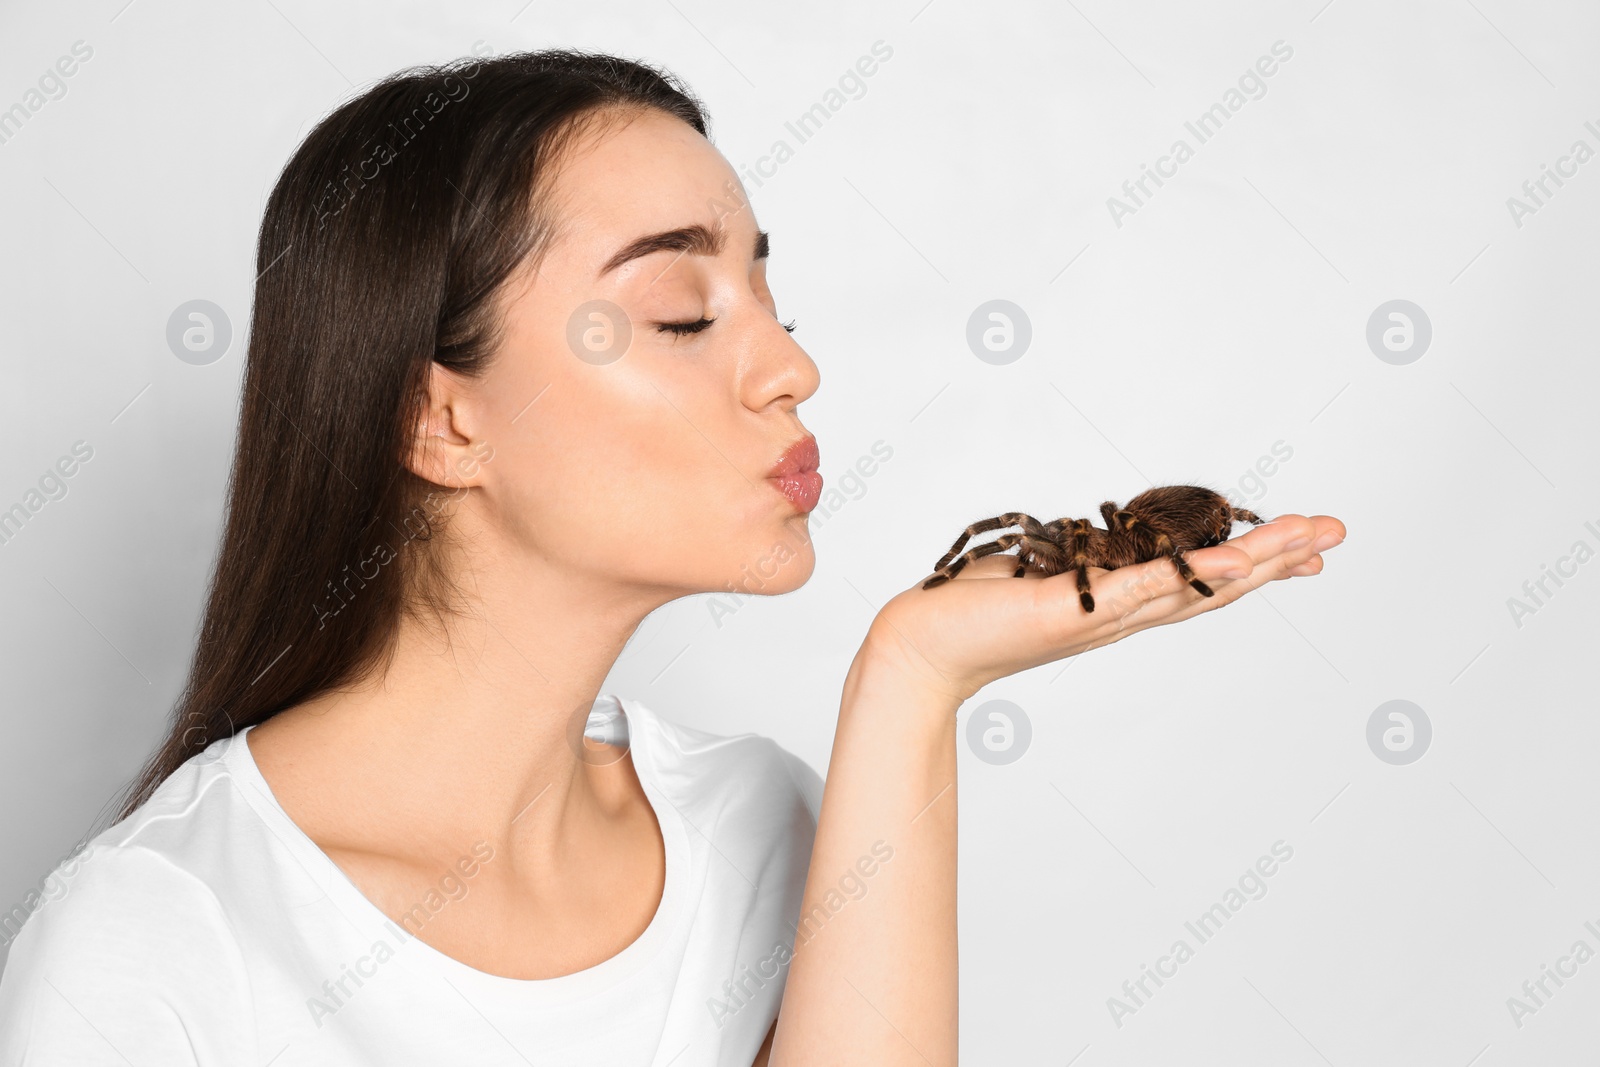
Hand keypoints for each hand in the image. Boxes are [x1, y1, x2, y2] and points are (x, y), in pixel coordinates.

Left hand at [864, 513, 1345, 704]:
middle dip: (1279, 559)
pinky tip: (1237, 561)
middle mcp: (1122, 615)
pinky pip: (1145, 589)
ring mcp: (1105, 616)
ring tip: (1309, 537)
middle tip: (1337, 533)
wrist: (924, 646)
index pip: (1200, 582)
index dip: (1256, 567)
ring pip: (1195, 587)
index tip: (1307, 548)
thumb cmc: (974, 608)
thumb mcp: (1043, 570)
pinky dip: (1193, 576)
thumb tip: (1099, 536)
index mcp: (1119, 603)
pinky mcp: (1078, 609)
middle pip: (1215, 587)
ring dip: (1256, 563)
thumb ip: (1080, 557)